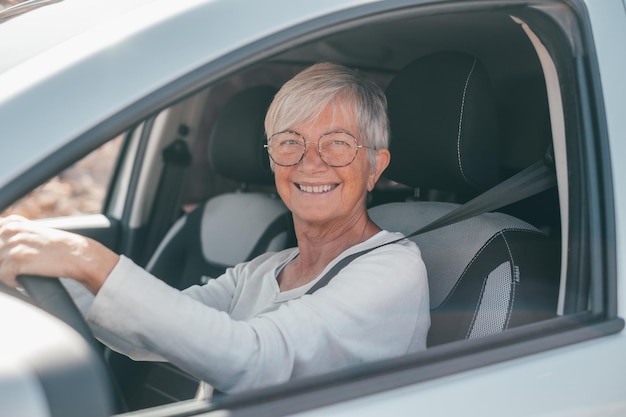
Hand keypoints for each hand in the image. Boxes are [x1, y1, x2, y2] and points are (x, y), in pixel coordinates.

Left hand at [0, 215, 117, 292]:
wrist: (78, 255)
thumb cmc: (57, 247)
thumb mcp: (32, 233)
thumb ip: (13, 235)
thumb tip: (1, 245)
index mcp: (12, 223)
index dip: (2, 251)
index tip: (11, 259)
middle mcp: (11, 231)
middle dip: (3, 263)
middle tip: (17, 268)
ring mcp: (14, 244)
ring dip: (7, 273)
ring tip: (20, 275)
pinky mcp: (18, 259)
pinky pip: (3, 276)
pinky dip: (11, 282)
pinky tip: (21, 281)